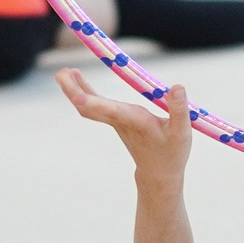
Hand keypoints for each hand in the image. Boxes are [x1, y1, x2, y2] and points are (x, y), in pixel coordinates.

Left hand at [57, 70, 192, 179]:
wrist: (158, 172)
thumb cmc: (172, 152)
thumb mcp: (182, 132)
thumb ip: (179, 109)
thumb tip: (177, 86)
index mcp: (135, 122)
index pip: (112, 112)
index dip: (95, 104)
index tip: (77, 96)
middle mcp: (120, 121)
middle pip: (89, 108)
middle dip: (73, 92)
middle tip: (61, 73)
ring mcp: (114, 121)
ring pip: (87, 106)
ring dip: (73, 89)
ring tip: (64, 70)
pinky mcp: (114, 119)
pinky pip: (93, 104)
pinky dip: (83, 90)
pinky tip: (76, 77)